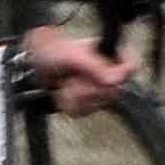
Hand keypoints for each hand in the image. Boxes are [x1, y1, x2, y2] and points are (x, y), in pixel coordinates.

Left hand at [23, 28, 138, 114]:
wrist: (32, 65)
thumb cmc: (53, 52)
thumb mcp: (74, 56)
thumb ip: (95, 67)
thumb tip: (114, 81)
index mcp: (109, 55)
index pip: (131, 67)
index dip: (121, 75)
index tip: (106, 80)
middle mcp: (107, 73)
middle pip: (113, 92)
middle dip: (88, 89)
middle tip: (74, 79)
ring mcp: (97, 89)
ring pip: (98, 105)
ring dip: (77, 97)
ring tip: (66, 85)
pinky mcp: (86, 102)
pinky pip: (85, 111)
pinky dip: (70, 105)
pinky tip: (64, 94)